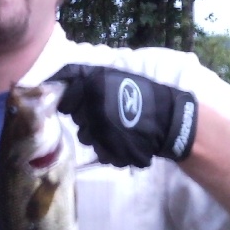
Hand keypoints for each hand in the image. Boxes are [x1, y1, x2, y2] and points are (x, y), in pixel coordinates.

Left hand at [47, 64, 197, 167]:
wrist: (169, 120)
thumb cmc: (142, 94)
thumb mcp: (114, 76)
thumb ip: (87, 79)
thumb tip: (61, 79)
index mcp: (93, 88)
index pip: (65, 101)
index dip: (69, 101)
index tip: (76, 102)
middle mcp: (92, 112)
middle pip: (76, 119)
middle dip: (86, 117)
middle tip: (104, 113)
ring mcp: (100, 135)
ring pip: (86, 137)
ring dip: (96, 133)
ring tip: (115, 127)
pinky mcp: (109, 153)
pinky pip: (101, 152)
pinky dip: (109, 148)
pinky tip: (122, 140)